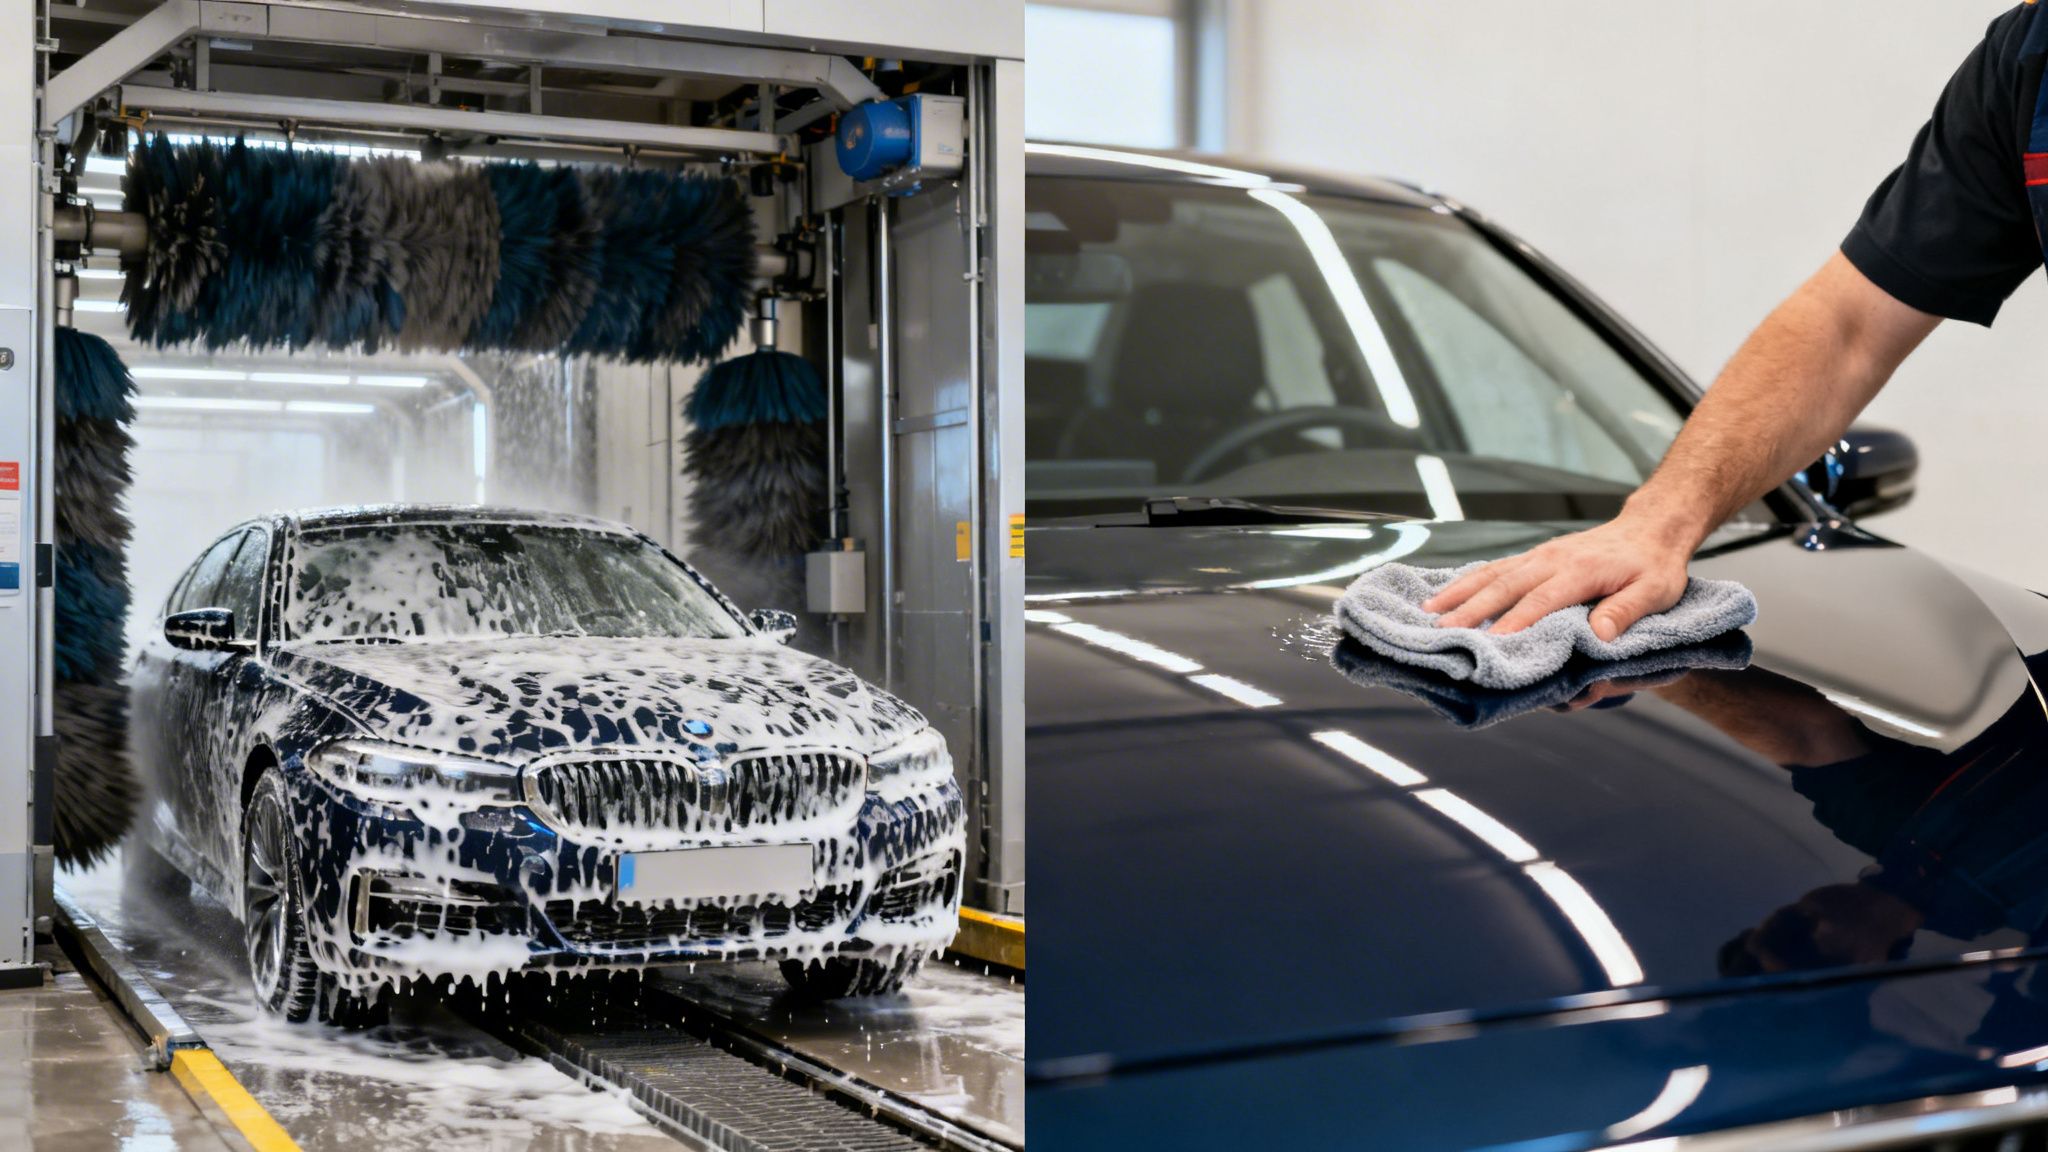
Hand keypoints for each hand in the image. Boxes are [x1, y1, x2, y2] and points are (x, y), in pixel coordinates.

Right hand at [1422, 513, 1693, 639]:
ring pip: (1492, 573)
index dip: (1516, 622)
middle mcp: (1552, 559)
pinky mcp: (1534, 556)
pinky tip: (1447, 594)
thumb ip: (1627, 611)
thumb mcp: (1656, 591)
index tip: (1493, 643)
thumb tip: (1600, 635)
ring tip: (1430, 612)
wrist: (1651, 528)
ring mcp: (1539, 555)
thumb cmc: (1654, 565)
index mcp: (1579, 571)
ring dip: (1460, 592)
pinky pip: (1495, 567)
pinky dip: (1467, 581)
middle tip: (1445, 631)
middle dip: (1472, 609)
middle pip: (1505, 585)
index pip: (1541, 599)